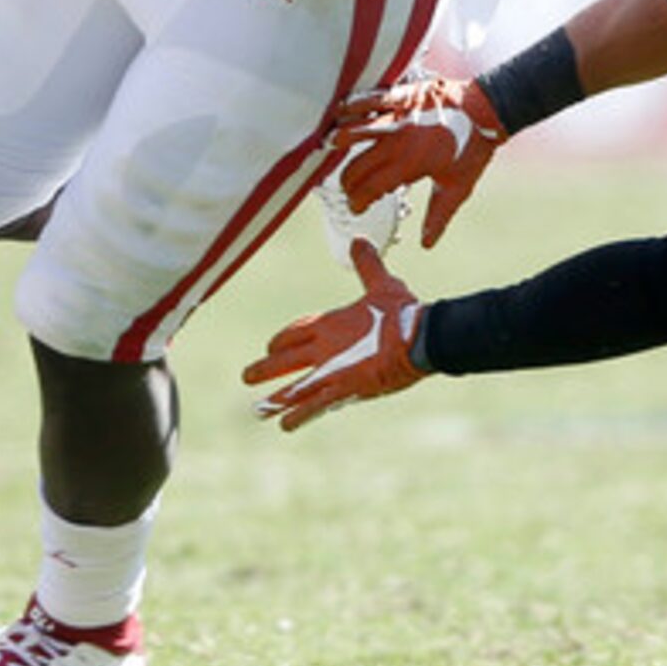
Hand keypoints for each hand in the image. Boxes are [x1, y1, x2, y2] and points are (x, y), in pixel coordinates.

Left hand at [246, 239, 428, 429]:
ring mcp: (331, 371)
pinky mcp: (344, 390)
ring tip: (257, 410)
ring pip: (295, 387)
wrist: (419, 339)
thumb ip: (368, 266)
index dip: (283, 340)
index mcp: (331, 322)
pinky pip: (314, 406)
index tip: (272, 346)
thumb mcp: (383, 285)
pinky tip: (285, 425)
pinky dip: (299, 415)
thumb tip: (358, 240)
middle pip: (286, 360)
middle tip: (247, 376)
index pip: (297, 332)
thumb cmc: (403, 312)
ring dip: (276, 399)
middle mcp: (324, 348)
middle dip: (266, 368)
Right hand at [325, 76, 505, 248]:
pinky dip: (353, 105)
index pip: (371, 188)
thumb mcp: (458, 187)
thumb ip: (439, 216)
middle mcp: (400, 141)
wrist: (489, 111)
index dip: (358, 201)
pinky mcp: (403, 95)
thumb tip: (426, 244)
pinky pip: (371, 99)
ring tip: (329, 149)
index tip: (356, 208)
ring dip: (340, 141)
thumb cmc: (474, 149)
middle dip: (347, 181)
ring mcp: (400, 116)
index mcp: (411, 165)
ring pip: (357, 129)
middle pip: (358, 165)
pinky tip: (340, 111)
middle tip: (347, 188)